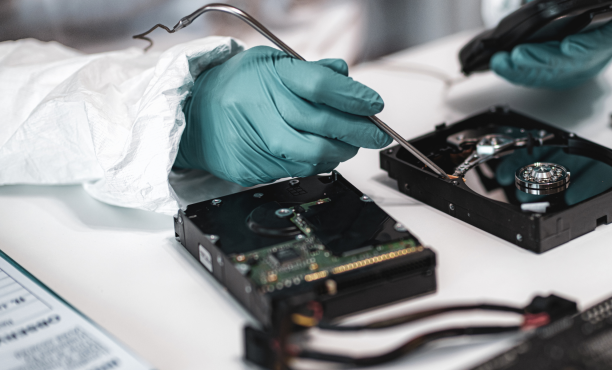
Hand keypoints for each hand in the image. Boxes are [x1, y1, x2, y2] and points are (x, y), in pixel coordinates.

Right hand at [174, 46, 390, 185]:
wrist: (192, 113)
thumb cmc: (237, 86)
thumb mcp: (272, 65)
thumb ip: (312, 72)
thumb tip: (347, 79)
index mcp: (265, 76)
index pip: (319, 85)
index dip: (353, 97)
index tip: (373, 105)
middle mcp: (255, 108)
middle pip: (321, 125)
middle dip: (357, 132)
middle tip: (375, 134)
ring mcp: (250, 141)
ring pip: (311, 156)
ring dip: (339, 153)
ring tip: (347, 145)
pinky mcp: (248, 168)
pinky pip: (294, 172)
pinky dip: (314, 164)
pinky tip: (318, 154)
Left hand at [490, 9, 611, 88]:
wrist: (589, 16)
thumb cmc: (589, 8)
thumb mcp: (586, 2)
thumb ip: (569, 2)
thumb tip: (539, 1)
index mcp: (611, 35)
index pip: (604, 43)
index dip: (585, 46)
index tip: (567, 44)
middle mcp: (596, 58)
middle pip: (569, 65)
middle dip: (540, 60)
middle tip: (518, 54)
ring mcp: (577, 71)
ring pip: (550, 75)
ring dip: (523, 70)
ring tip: (501, 61)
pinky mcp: (559, 77)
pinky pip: (538, 78)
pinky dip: (518, 72)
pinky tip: (502, 65)